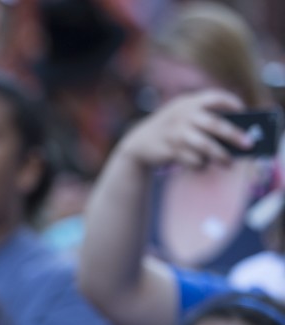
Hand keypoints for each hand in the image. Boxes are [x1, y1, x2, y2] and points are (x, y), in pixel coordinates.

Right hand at [118, 90, 251, 170]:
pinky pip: (193, 159)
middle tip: (248, 144)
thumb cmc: (170, 131)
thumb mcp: (182, 118)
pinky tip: (200, 165)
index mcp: (187, 103)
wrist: (138, 144)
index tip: (243, 110)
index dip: (231, 102)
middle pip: (215, 124)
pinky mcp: (170, 150)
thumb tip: (234, 137)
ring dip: (220, 156)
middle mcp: (182, 116)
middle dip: (234, 135)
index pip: (214, 97)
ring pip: (205, 146)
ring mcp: (175, 133)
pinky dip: (200, 164)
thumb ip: (204, 121)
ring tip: (229, 163)